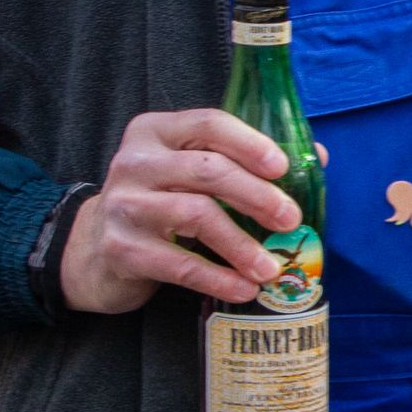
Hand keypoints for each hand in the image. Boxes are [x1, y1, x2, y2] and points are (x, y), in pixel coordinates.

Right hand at [60, 109, 302, 313]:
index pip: (209, 123)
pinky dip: (219, 278)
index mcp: (156, 131)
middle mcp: (134, 161)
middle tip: (290, 220)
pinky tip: (244, 288)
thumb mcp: (192, 171)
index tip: (283, 168)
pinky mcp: (121, 249)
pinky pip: (180, 264)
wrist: (94, 248)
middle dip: (257, 196)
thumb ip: (246, 159)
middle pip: (208, 170)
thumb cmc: (161, 201)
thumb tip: (317, 156)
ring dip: (242, 244)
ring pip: (196, 215)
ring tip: (271, 267)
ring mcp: (124, 205)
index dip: (250, 143)